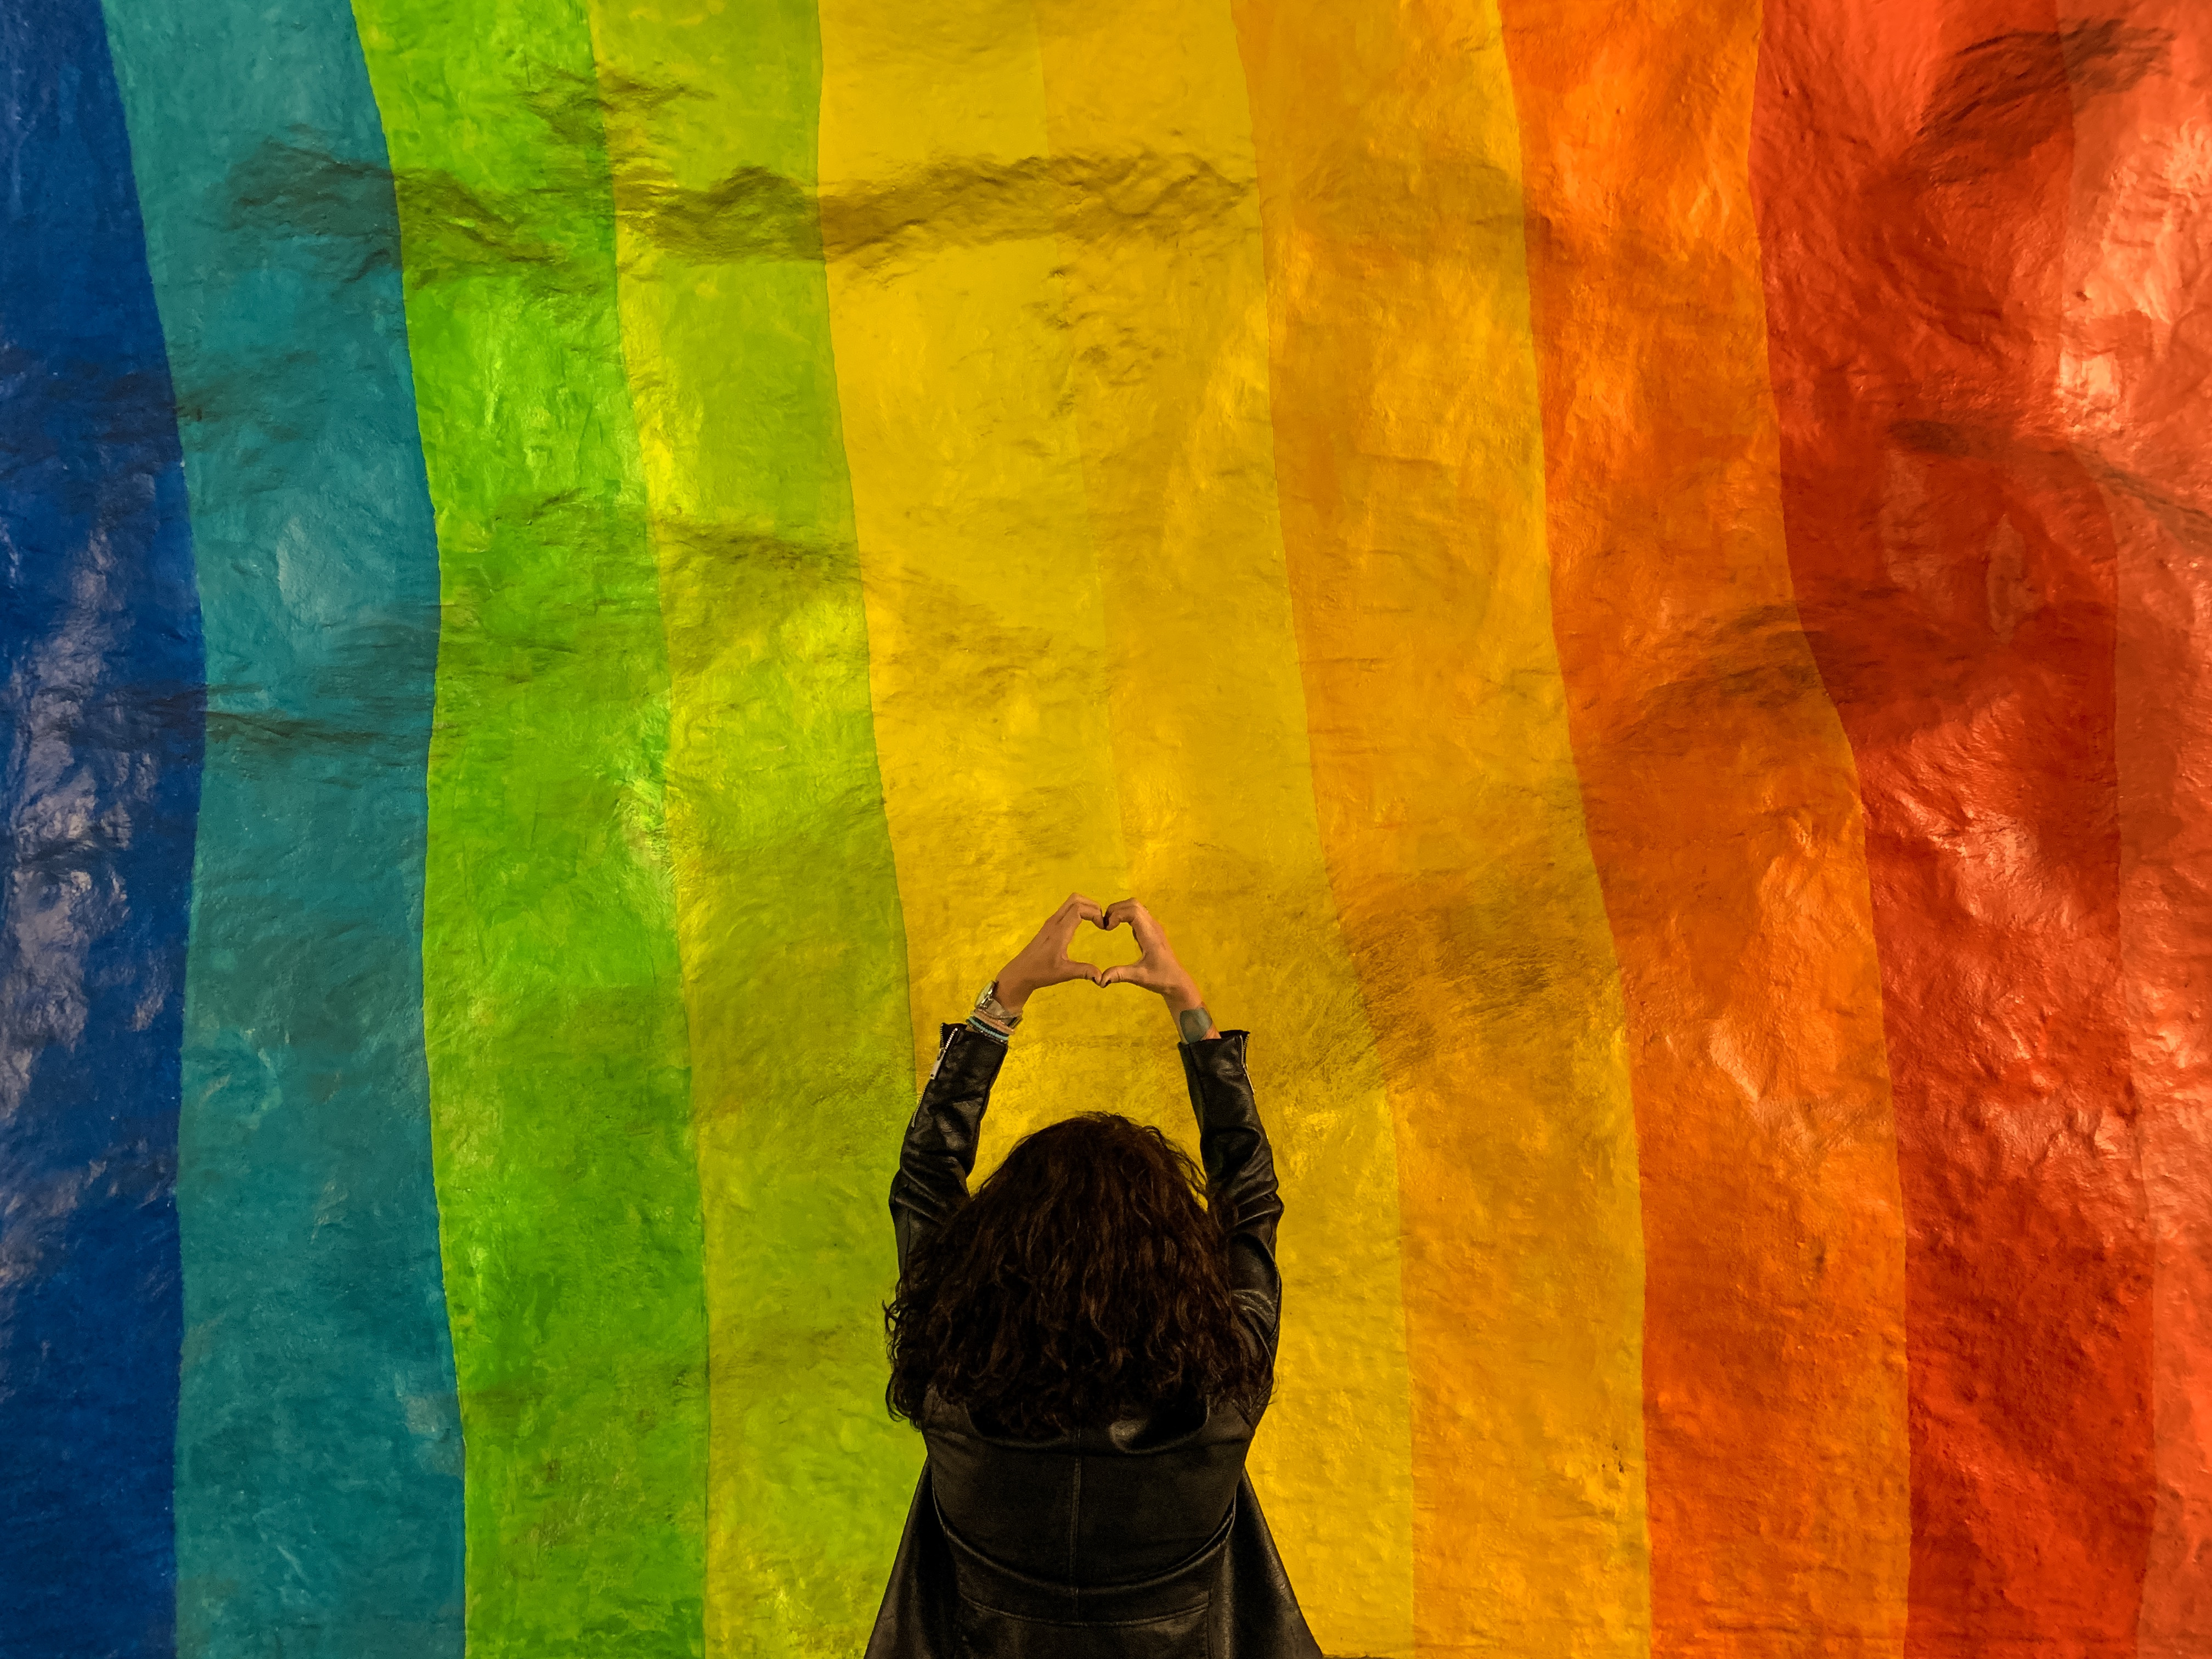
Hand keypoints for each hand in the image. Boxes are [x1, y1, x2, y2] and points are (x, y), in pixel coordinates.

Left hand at [993, 894, 1107, 1012]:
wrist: (1020, 972)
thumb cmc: (1040, 972)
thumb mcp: (1064, 973)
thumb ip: (1084, 971)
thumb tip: (1102, 977)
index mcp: (1059, 931)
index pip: (1079, 909)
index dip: (1094, 913)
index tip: (1102, 927)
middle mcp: (1054, 922)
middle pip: (1075, 899)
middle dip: (1092, 905)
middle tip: (1101, 920)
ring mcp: (1051, 922)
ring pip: (1070, 902)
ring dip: (1085, 907)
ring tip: (1096, 922)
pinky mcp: (1049, 925)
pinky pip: (1066, 910)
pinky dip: (1079, 910)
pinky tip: (1084, 925)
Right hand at [1097, 900, 1205, 1019]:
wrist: (1177, 981)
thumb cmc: (1161, 978)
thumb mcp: (1139, 977)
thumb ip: (1120, 974)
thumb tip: (1100, 979)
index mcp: (1150, 934)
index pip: (1133, 911)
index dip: (1117, 914)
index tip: (1107, 928)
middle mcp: (1152, 926)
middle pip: (1133, 904)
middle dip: (1116, 909)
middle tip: (1104, 924)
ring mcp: (1153, 926)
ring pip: (1136, 906)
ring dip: (1120, 910)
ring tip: (1109, 925)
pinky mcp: (1151, 930)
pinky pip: (1138, 914)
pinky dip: (1125, 914)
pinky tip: (1118, 927)